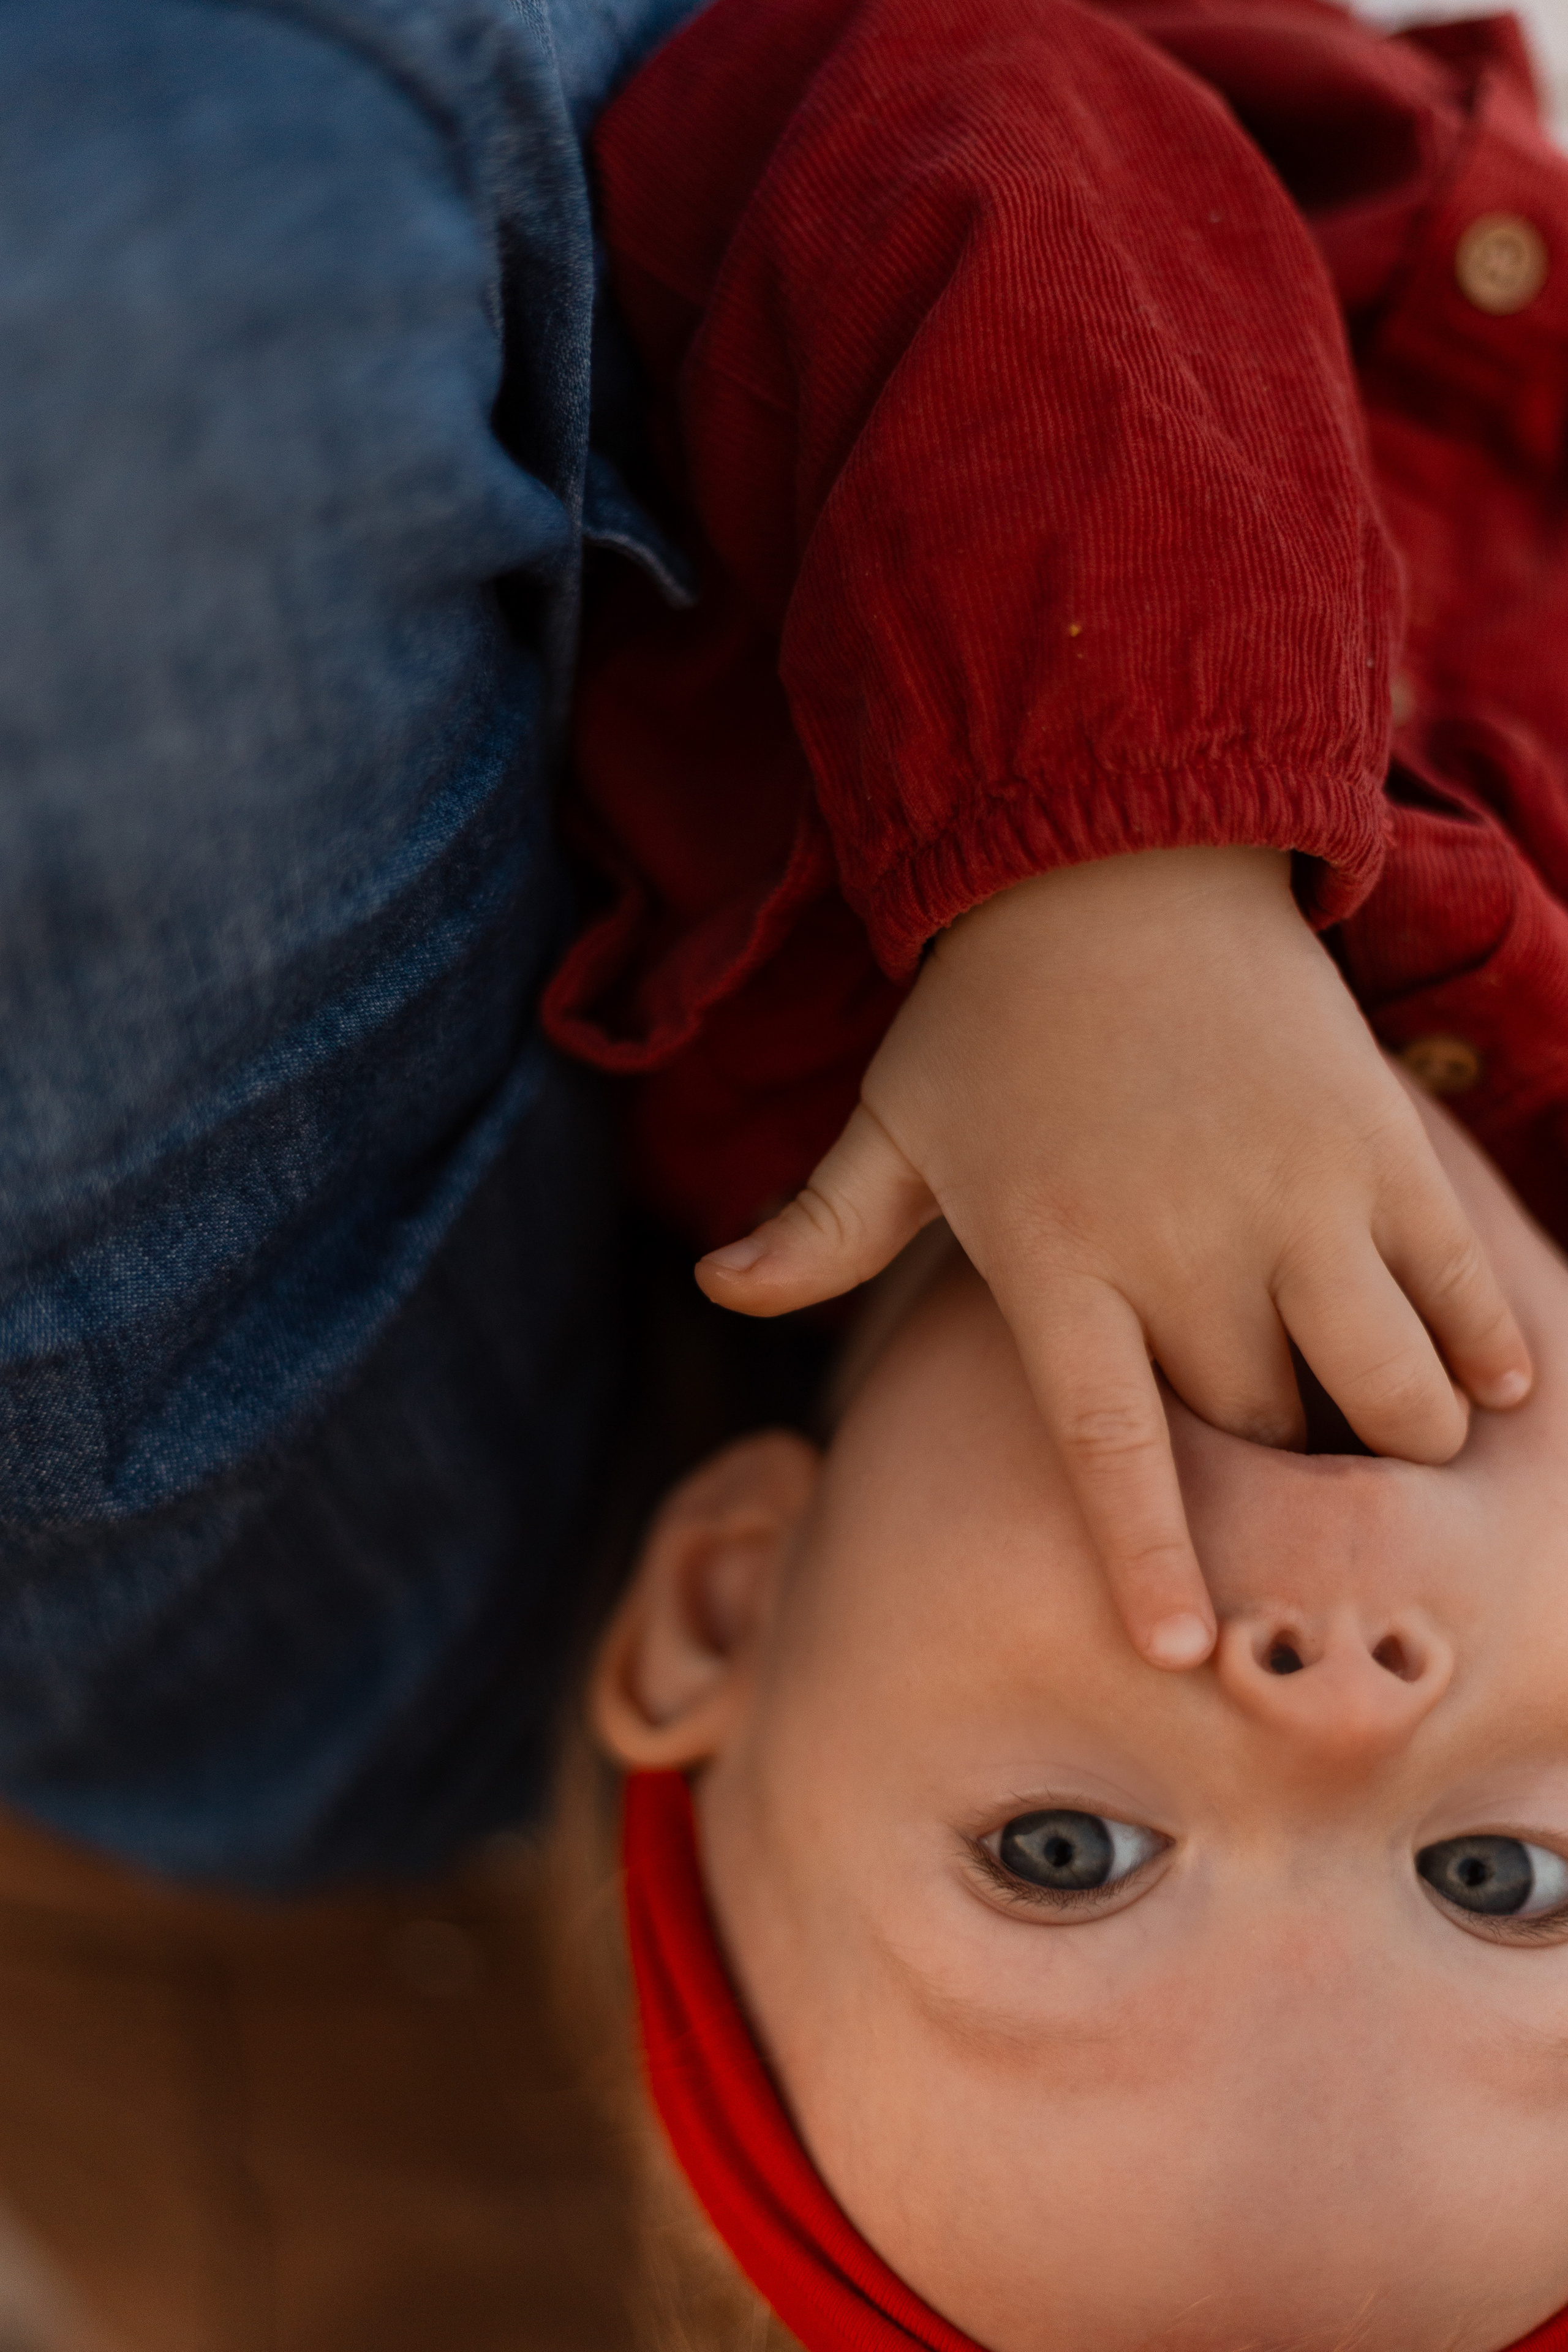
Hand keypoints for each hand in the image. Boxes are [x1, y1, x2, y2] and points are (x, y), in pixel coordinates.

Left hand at [694, 848, 1531, 1667]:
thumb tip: (711, 1288)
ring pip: (1386, 1385)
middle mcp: (1182, 1244)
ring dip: (1399, 1433)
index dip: (1150, 1559)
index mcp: (1054, 1259)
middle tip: (1282, 1488)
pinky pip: (1458, 1282)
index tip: (1184, 1653)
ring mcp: (1295, 1195)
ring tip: (1392, 1436)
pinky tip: (1490, 1385)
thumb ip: (815, 1226)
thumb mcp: (890, 1118)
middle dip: (1277, 1486)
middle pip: (1259, 1433)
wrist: (1112, 847)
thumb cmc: (989, 1006)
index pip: (1106, 1448)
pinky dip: (1484, 1347)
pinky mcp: (1376, 1144)